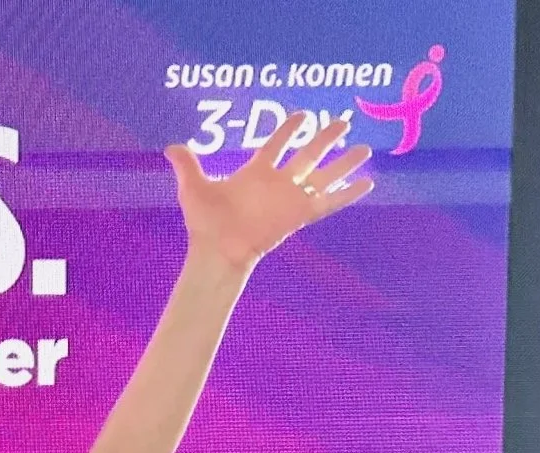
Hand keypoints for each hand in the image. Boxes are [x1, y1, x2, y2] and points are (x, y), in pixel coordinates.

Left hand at [165, 112, 373, 272]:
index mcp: (256, 172)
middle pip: (308, 154)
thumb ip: (188, 165)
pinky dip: (348, 193)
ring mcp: (291, 199)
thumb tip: (171, 147)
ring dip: (344, 162)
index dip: (288, 129)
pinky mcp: (300, 215)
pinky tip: (368, 183)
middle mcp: (278, 183)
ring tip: (365, 148)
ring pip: (324, 175)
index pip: (277, 145)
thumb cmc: (205, 222)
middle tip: (343, 122)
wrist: (217, 250)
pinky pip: (329, 202)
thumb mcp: (194, 187)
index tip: (302, 114)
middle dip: (325, 138)